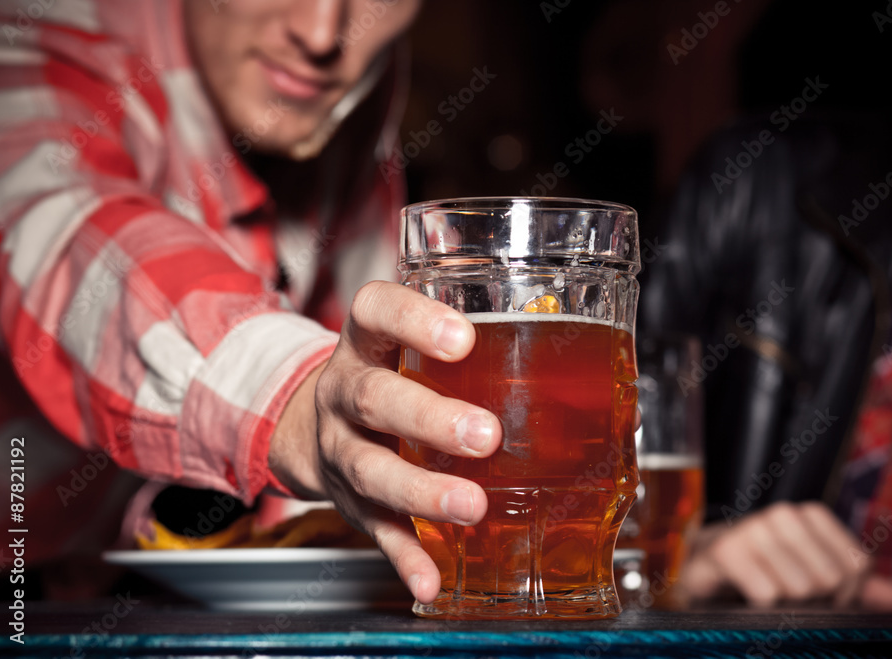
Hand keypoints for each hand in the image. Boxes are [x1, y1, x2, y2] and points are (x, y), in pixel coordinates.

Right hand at [268, 281, 501, 603]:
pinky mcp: (349, 502)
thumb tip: (580, 364)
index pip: (375, 312)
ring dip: (422, 491)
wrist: (311, 426)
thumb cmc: (390, 376)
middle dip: (429, 417)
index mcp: (366, 343)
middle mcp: (345, 392)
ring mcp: (341, 448)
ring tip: (471, 505)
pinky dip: (405, 556)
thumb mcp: (408, 346)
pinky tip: (431, 578)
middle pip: (374, 398)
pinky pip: (374, 531)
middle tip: (485, 434)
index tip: (463, 337)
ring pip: (371, 469)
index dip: (412, 320)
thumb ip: (474, 347)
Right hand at [680, 502, 891, 609]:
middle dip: (812, 601)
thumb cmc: (759, 571)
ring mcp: (752, 528)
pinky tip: (744, 595)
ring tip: (762, 595)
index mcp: (809, 515)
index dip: (842, 594)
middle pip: (829, 580)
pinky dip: (760, 606)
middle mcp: (782, 514)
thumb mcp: (809, 575)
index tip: (814, 594)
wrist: (699, 567)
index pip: (856, 568)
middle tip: (783, 596)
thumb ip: (856, 586)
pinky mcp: (725, 549)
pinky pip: (767, 594)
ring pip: (800, 588)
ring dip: (784, 605)